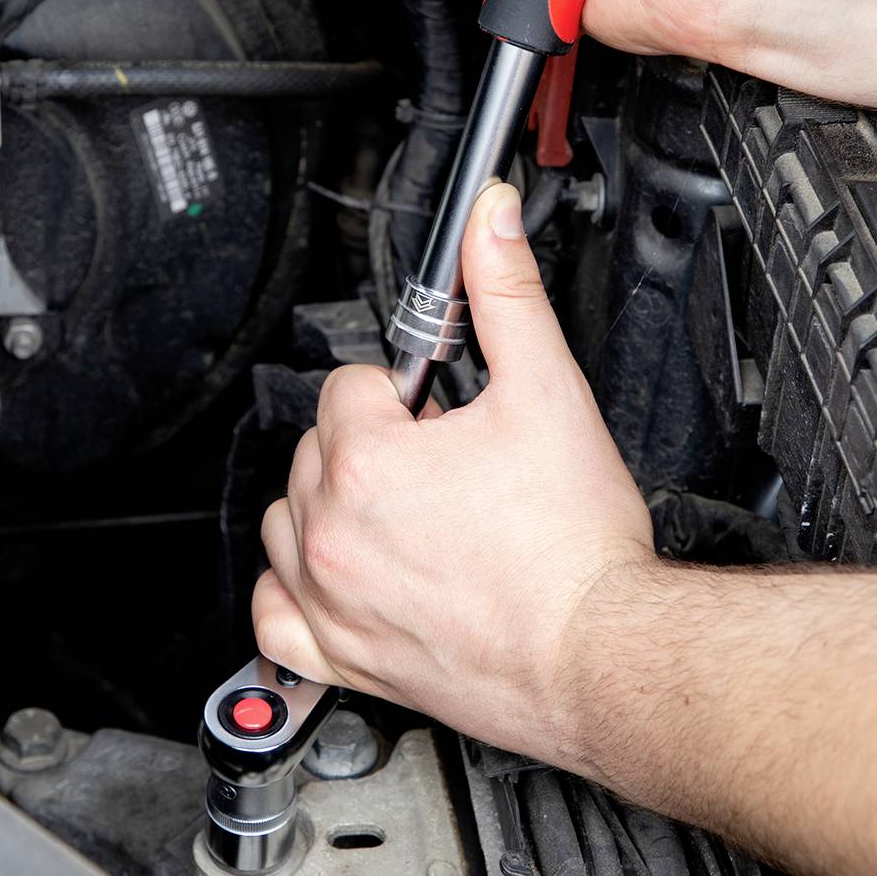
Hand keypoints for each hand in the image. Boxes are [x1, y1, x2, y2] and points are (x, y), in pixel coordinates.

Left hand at [253, 182, 653, 759]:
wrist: (601, 654)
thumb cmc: (575, 546)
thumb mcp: (549, 390)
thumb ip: (506, 293)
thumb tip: (487, 217)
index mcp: (367, 460)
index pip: (350, 387)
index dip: (406, 396)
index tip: (444, 418)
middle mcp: (332, 532)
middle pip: (317, 450)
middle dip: (375, 447)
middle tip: (445, 468)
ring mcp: (331, 600)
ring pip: (288, 521)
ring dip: (332, 508)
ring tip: (405, 515)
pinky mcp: (343, 658)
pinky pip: (274, 616)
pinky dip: (296, 592)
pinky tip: (345, 576)